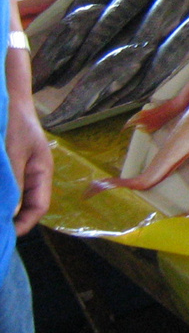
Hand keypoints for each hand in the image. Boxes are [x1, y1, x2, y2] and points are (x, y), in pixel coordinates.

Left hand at [8, 72, 51, 237]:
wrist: (5, 97)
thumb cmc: (12, 122)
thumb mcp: (13, 151)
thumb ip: (12, 181)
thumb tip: (8, 213)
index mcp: (40, 173)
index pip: (37, 208)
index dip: (22, 225)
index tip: (5, 235)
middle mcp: (30, 176)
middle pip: (23, 207)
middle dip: (9, 220)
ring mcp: (17, 171)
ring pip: (11, 198)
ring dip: (3, 207)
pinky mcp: (5, 166)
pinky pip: (5, 186)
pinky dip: (0, 194)